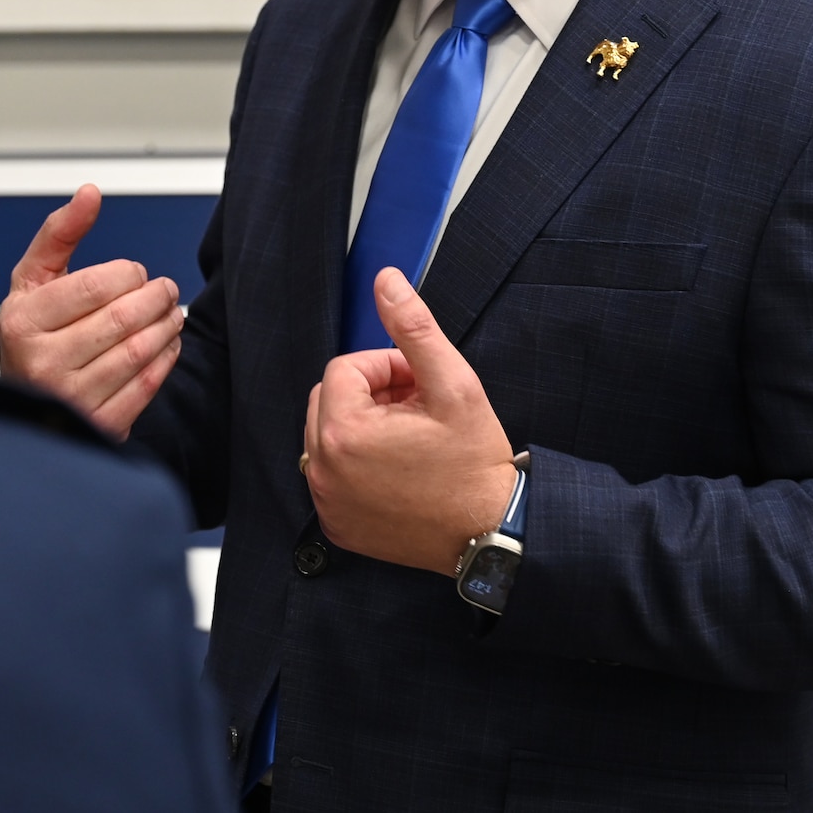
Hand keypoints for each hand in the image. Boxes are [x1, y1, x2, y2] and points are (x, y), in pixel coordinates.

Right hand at [0, 185, 183, 440]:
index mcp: (22, 322)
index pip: (94, 287)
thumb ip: (59, 233)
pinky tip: (168, 344)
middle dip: (156, 297)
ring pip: (137, 353)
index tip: (137, 272)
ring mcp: (70, 399)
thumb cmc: (32, 335)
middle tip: (167, 289)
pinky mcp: (97, 426)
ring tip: (172, 313)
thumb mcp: (32, 280)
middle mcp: (41, 363)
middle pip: (121, 319)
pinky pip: (144, 389)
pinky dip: (165, 361)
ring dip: (166, 327)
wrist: (22, 406)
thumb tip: (90, 193)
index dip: (128, 274)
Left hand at [303, 267, 517, 575]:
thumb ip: (414, 327)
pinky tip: (397, 471)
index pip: (345, 368)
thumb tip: (385, 280)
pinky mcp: (336, 524)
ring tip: (410, 439)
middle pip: (330, 399)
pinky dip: (356, 464)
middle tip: (417, 411)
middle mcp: (322, 468)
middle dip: (372, 395)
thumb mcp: (452, 384)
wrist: (490, 533)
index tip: (420, 387)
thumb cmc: (474, 462)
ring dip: (363, 426)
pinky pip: (332, 474)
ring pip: (328, 434)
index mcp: (343, 431)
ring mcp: (326, 500)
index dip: (386, 369)